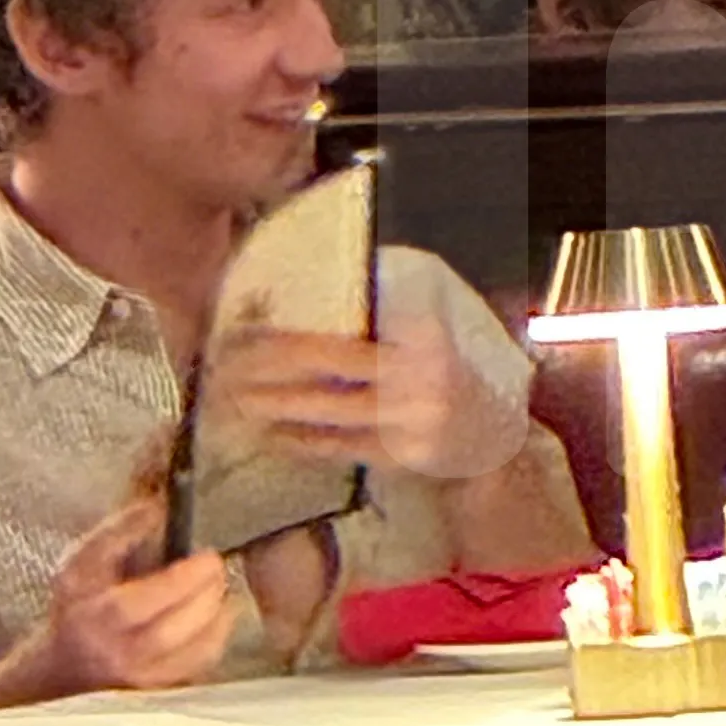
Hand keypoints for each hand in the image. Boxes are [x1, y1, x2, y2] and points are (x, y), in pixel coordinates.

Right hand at [39, 493, 236, 694]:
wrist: (63, 667)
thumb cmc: (79, 605)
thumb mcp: (86, 561)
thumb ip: (120, 530)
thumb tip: (158, 505)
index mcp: (91, 613)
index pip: (133, 605)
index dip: (181, 580)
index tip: (206, 556)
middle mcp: (111, 651)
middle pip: (167, 631)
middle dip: (205, 595)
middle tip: (218, 570)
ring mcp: (135, 679)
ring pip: (189, 655)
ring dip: (217, 617)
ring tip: (220, 591)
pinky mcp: (156, 692)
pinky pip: (197, 669)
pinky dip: (215, 640)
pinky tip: (216, 616)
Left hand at [201, 316, 525, 481]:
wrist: (498, 429)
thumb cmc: (456, 359)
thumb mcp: (437, 307)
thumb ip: (392, 288)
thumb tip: (321, 270)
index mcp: (422, 323)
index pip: (341, 319)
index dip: (288, 325)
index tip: (246, 326)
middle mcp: (419, 368)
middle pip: (322, 360)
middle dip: (267, 362)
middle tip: (227, 362)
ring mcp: (411, 415)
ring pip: (325, 407)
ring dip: (273, 403)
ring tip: (235, 398)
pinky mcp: (403, 454)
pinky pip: (339, 446)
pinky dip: (300, 441)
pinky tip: (272, 434)